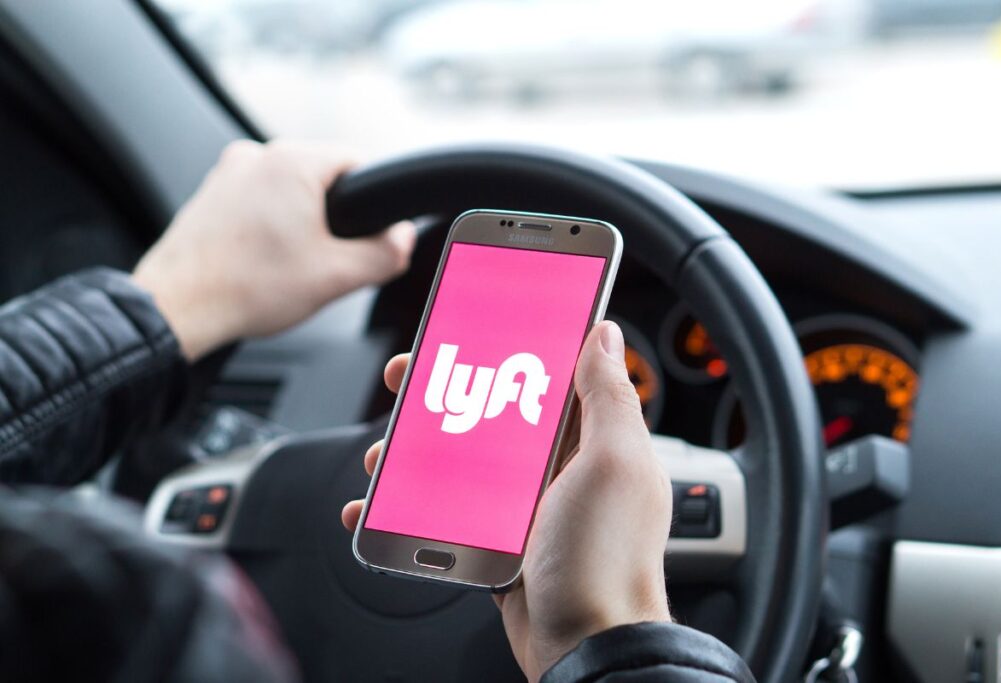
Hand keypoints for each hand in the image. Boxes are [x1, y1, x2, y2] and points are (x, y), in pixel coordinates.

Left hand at [133, 140, 414, 360]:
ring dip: (300, 224)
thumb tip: (402, 238)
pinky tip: (262, 264)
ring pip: (289, 192)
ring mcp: (228, 173)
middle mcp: (257, 156)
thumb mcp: (337, 277)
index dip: (371, 204)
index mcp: (292, 162)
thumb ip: (386, 253)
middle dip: (332, 218)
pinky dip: (269, 228)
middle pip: (323, 178)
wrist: (177, 308)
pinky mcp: (211, 194)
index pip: (358, 162)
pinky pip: (259, 202)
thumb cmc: (247, 288)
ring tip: (288, 266)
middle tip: (324, 261)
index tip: (365, 237)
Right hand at [341, 321, 672, 680]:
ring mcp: (525, 506)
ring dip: (417, 453)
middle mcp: (560, 466)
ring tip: (385, 456)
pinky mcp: (497, 541)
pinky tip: (377, 508)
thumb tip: (604, 333)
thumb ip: (608, 396)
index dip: (509, 346)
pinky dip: (409, 509)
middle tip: (409, 381)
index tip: (470, 326)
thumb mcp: (613, 463)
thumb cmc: (605, 560)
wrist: (585, 649)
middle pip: (493, 412)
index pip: (548, 374)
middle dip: (446, 394)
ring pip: (462, 461)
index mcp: (593, 439)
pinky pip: (447, 513)